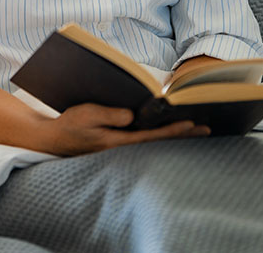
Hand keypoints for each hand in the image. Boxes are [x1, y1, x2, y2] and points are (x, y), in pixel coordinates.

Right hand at [45, 103, 209, 155]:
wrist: (56, 139)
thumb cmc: (70, 125)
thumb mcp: (86, 114)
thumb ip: (110, 115)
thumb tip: (132, 115)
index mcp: (117, 141)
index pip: (152, 137)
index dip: (172, 130)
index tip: (191, 124)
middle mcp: (124, 147)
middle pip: (159, 142)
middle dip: (183, 135)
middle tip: (207, 129)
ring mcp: (122, 147)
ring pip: (155, 142)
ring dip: (175, 136)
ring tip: (196, 130)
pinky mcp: (119, 145)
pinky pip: (146, 140)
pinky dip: (161, 135)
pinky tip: (170, 131)